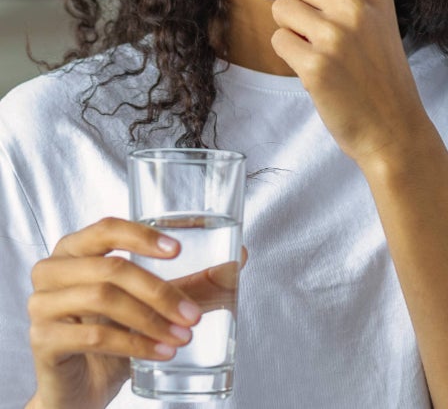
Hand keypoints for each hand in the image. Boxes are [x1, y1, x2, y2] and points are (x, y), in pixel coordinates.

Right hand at [27, 218, 244, 408]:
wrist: (82, 384)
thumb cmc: (115, 331)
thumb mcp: (156, 303)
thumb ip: (194, 280)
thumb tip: (240, 256)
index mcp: (77, 249)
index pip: (107, 228)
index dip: (142, 236)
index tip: (179, 249)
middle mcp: (53, 270)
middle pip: (112, 269)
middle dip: (161, 292)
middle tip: (194, 315)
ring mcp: (42, 305)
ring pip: (103, 300)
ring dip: (152, 319)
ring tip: (183, 336)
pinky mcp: (42, 339)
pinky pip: (94, 337)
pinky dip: (135, 344)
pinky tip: (161, 353)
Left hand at [269, 0, 427, 163]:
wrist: (394, 124)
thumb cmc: (379, 67)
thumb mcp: (376, 14)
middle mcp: (356, 6)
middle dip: (296, 0)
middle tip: (319, 27)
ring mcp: (336, 36)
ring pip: (281, 8)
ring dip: (292, 28)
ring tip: (321, 49)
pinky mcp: (315, 66)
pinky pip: (279, 40)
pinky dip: (290, 54)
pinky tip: (316, 68)